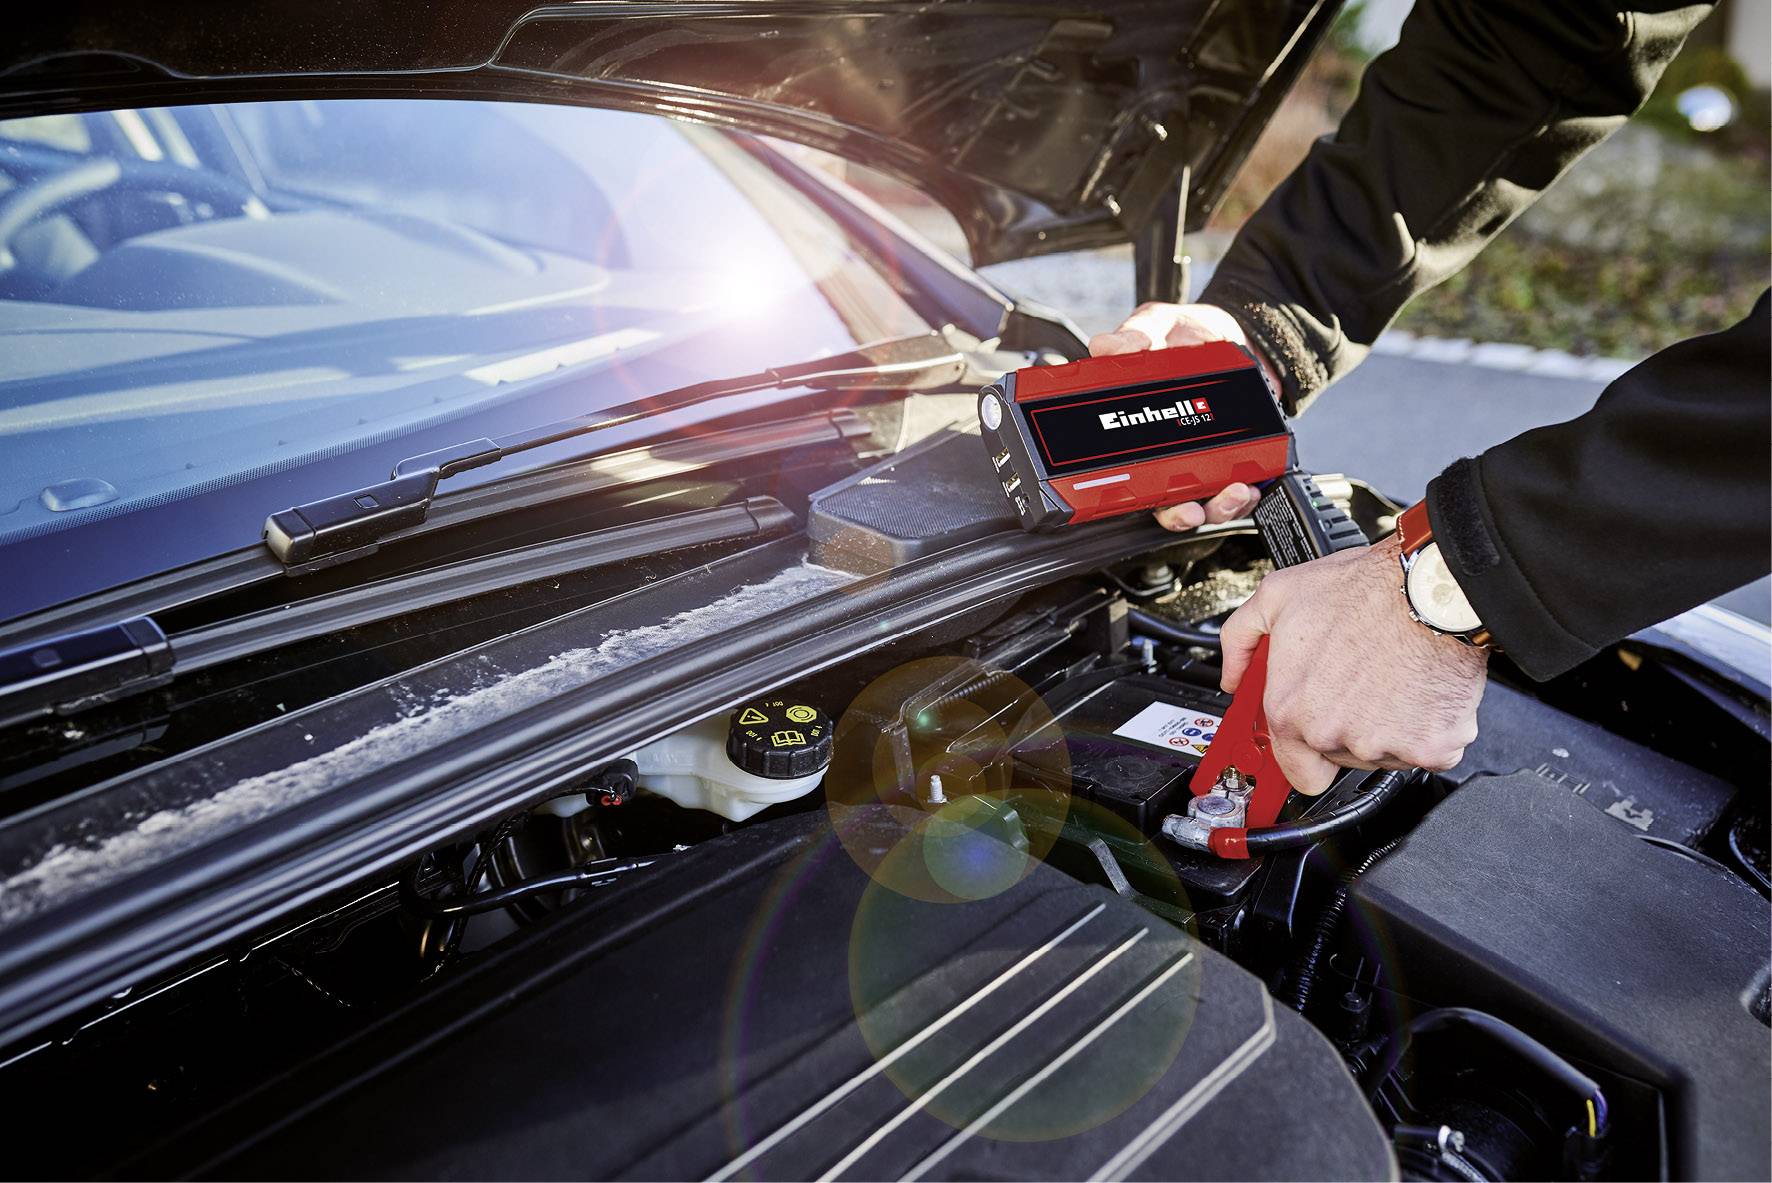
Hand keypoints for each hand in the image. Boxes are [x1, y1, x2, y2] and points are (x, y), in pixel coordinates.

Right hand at [1088, 302, 1277, 530]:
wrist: (1245, 333)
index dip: (1120, 494)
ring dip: (1217, 507)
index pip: (1121, 471)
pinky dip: (1248, 495)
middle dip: (1177, 514)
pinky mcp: (1238, 459)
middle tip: (1188, 509)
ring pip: (1204, 502)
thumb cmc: (1191, 334)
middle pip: (1163, 501)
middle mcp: (1166, 454)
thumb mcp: (1159, 324)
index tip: (1130, 496)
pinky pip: (1240, 489)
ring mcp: (1203, 460)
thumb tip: (1106, 346)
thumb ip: (1135, 334)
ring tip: (1233, 493)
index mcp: (1137, 429)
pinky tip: (1253, 484)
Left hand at [1218, 536, 1488, 793]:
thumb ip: (1240, 641)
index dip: (1304, 752)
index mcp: (1292, 710)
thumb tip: (1232, 674)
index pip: (1294, 770)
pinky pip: (1432, 750)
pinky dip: (1430, 728)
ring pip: (1384, 753)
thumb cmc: (1365, 589)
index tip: (1314, 739)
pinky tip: (1422, 688)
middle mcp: (1334, 735)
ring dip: (1389, 726)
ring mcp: (1385, 746)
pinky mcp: (1433, 747)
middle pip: (1339, 756)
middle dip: (1347, 727)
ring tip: (1392, 677)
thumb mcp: (1277, 597)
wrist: (1431, 588)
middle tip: (1360, 682)